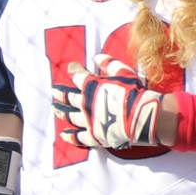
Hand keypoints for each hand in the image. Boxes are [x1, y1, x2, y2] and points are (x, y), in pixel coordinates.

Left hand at [51, 55, 166, 151]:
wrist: (141, 115)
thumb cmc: (135, 92)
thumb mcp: (124, 72)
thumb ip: (109, 63)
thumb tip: (96, 57)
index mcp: (91, 86)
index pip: (78, 76)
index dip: (74, 70)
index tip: (71, 67)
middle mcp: (86, 103)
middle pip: (69, 97)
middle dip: (60, 93)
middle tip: (53, 91)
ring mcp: (88, 120)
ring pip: (70, 116)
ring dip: (61, 112)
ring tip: (54, 109)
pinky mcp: (94, 136)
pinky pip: (78, 137)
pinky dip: (70, 136)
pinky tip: (63, 135)